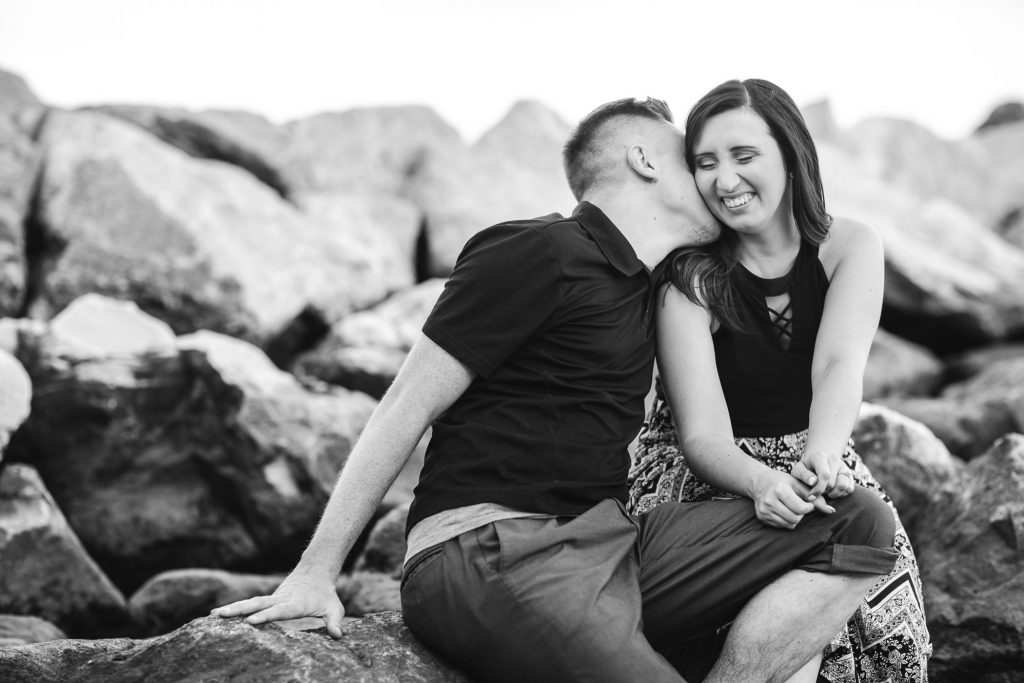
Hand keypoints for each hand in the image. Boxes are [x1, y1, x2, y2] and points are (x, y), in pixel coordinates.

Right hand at [210, 567, 344, 638]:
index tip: (250, 621)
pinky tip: (217, 613)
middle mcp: (280, 599)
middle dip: (239, 610)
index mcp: (295, 603)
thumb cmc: (325, 594)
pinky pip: (249, 603)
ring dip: (232, 608)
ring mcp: (272, 598)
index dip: (265, 616)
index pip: (278, 611)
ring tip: (213, 614)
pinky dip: (234, 608)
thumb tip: (338, 636)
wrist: (316, 571)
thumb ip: (335, 621)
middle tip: (220, 615)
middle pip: (257, 604)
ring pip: (250, 602)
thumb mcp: (334, 607)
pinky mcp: (268, 599)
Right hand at [750, 468, 834, 529]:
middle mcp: (769, 501)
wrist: (759, 482)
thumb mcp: (799, 485)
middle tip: (800, 505)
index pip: (801, 509)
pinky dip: (787, 520)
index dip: (809, 507)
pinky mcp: (762, 517)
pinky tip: (784, 510)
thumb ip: (816, 497)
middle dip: (802, 513)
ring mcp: (764, 510)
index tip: (808, 501)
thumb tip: (831, 511)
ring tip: (792, 508)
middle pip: (795, 518)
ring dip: (795, 518)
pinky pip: (782, 526)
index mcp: (780, 490)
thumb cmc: (783, 482)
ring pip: (789, 524)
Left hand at [792, 452, 854, 499]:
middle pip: (832, 484)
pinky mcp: (850, 474)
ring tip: (826, 491)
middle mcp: (834, 459)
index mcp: (820, 457)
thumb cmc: (804, 469)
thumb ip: (803, 475)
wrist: (815, 464)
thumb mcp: (798, 470)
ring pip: (844, 486)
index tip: (811, 496)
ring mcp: (843, 466)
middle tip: (817, 490)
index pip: (825, 476)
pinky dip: (841, 494)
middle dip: (823, 491)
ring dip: (834, 493)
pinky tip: (832, 491)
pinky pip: (850, 489)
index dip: (818, 489)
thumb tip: (813, 482)